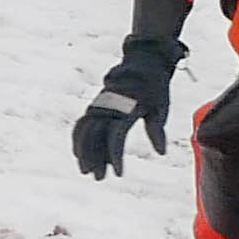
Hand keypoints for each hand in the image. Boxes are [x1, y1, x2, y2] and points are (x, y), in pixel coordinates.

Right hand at [70, 34, 183, 177]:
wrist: (143, 60)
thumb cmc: (155, 86)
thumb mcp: (160, 107)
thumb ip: (157, 130)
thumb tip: (161, 153)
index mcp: (125, 108)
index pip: (115, 137)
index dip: (115, 156)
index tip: (119, 173)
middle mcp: (108, 107)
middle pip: (95, 136)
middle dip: (95, 159)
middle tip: (99, 178)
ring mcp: (100, 105)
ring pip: (85, 131)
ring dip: (84, 151)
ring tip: (86, 171)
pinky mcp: (97, 104)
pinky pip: (82, 123)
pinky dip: (78, 138)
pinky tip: (78, 153)